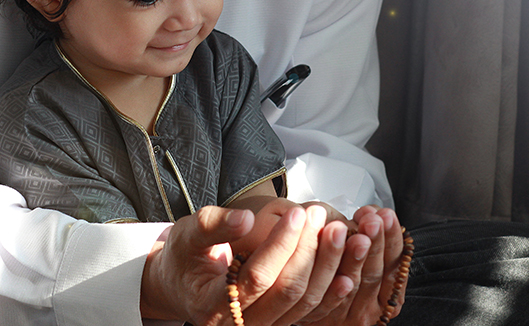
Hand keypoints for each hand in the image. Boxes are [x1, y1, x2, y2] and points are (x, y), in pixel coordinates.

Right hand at [140, 204, 350, 325]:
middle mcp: (237, 325)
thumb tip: (244, 219)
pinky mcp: (276, 324)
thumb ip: (214, 225)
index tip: (299, 213)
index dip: (281, 244)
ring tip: (339, 232)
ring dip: (327, 268)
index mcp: (212, 305)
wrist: (180, 284)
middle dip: (310, 251)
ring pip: (303, 304)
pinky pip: (308, 313)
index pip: (256, 276)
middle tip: (323, 217)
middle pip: (287, 291)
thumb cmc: (184, 256)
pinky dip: (330, 294)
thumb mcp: (187, 234)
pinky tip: (347, 273)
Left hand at [296, 206, 407, 324]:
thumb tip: (371, 212)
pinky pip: (334, 301)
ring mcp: (353, 315)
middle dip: (376, 243)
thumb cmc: (343, 283)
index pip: (395, 262)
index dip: (392, 238)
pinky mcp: (331, 319)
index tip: (385, 215)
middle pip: (377, 272)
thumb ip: (367, 241)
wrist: (312, 312)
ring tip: (355, 234)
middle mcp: (373, 306)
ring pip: (357, 283)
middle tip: (372, 221)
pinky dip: (338, 285)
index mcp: (388, 292)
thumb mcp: (365, 263)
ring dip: (356, 257)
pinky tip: (340, 272)